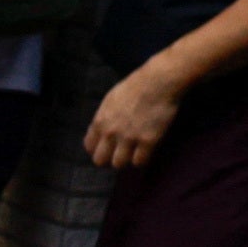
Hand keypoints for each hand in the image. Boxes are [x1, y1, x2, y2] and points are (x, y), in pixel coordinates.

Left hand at [84, 50, 189, 171]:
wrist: (158, 82)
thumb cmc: (135, 86)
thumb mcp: (110, 100)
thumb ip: (104, 117)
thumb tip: (102, 129)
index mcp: (99, 122)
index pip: (89, 146)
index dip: (97, 149)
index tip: (106, 148)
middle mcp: (110, 133)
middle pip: (100, 160)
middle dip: (108, 159)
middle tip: (119, 154)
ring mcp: (129, 138)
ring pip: (119, 164)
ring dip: (125, 161)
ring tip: (133, 154)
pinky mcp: (148, 141)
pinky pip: (140, 161)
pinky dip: (142, 160)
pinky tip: (145, 153)